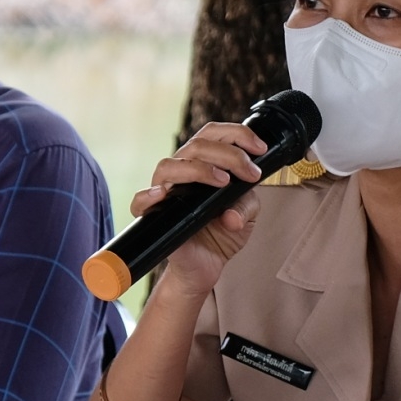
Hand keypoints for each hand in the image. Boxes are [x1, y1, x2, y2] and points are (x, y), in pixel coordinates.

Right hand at [132, 122, 266, 295]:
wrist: (206, 266)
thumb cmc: (222, 233)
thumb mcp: (247, 215)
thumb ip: (247, 205)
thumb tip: (231, 215)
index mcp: (204, 164)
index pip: (213, 134)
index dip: (237, 134)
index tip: (260, 148)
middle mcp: (183, 172)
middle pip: (196, 145)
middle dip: (229, 153)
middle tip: (250, 172)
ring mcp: (167, 192)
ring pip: (169, 165)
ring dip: (199, 169)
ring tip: (223, 182)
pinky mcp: (154, 215)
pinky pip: (140, 201)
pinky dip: (148, 195)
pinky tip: (162, 195)